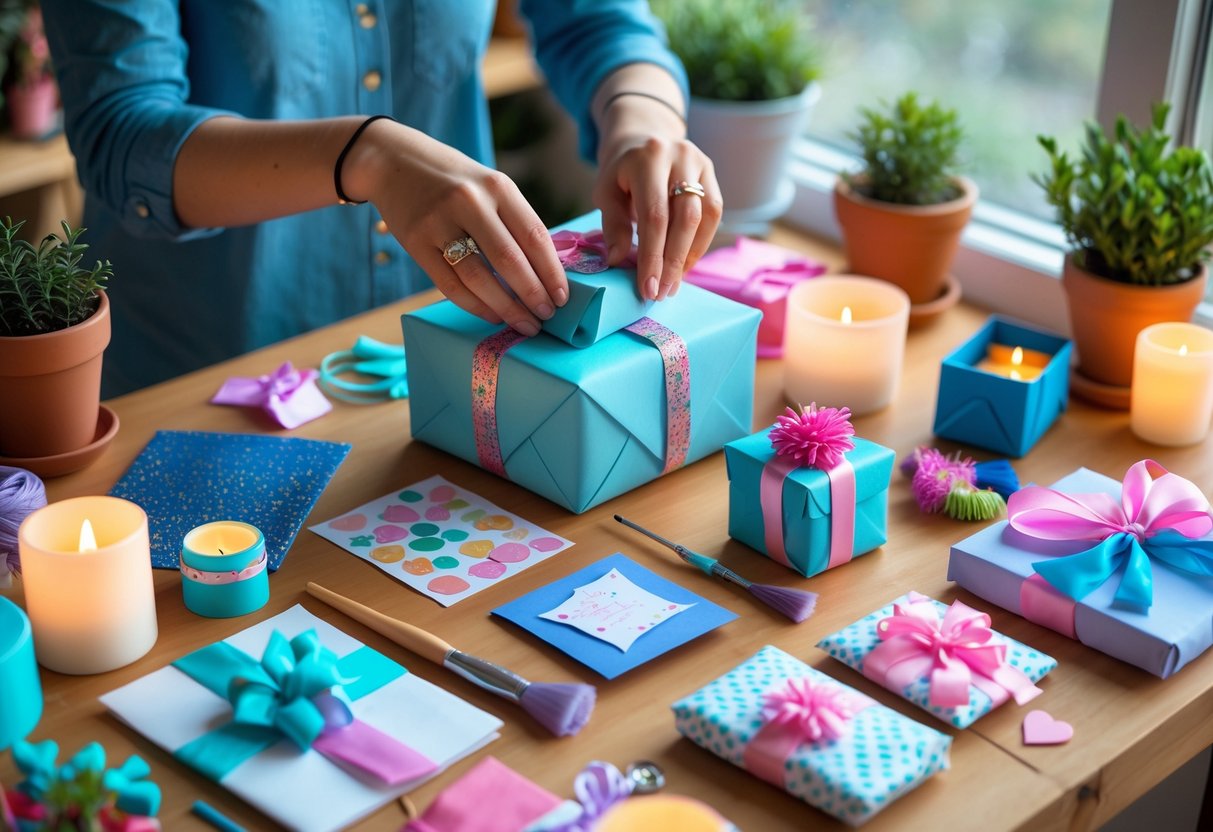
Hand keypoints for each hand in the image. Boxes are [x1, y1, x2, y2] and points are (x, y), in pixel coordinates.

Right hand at [343, 119, 567, 334]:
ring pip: (479, 278)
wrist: (393, 161)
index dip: (552, 272)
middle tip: (547, 316)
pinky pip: (450, 285)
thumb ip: (514, 221)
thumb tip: (545, 273)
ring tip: (524, 323)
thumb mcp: (489, 185)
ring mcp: (439, 223)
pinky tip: (492, 315)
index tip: (563, 297)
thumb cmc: (454, 180)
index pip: (534, 236)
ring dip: (506, 307)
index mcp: (497, 186)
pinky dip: (475, 306)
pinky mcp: (415, 243)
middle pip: (509, 260)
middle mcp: (469, 202)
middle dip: (533, 295)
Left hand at [594, 98, 722, 300]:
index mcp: (648, 158)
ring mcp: (701, 162)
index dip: (653, 256)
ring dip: (690, 255)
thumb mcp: (606, 192)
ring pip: (705, 217)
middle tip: (662, 292)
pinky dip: (699, 242)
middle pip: (685, 218)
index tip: (647, 288)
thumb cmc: (621, 172)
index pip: (655, 215)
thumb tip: (616, 260)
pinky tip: (684, 263)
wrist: (642, 138)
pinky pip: (714, 213)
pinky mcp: (712, 172)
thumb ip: (612, 224)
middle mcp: (680, 156)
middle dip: (673, 261)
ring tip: (673, 282)